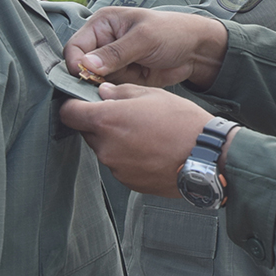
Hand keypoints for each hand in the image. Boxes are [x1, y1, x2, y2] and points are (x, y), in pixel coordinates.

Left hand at [59, 84, 213, 195]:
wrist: (205, 158)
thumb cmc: (181, 122)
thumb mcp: (152, 95)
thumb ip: (121, 92)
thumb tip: (104, 93)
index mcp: (107, 121)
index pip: (69, 114)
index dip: (74, 106)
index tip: (83, 103)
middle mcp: (105, 147)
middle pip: (87, 132)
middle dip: (100, 123)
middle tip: (126, 116)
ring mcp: (116, 168)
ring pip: (105, 149)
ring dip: (116, 141)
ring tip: (145, 134)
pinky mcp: (128, 182)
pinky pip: (119, 165)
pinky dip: (128, 157)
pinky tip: (151, 150)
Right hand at [64, 7, 228, 89]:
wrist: (196, 52)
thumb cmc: (172, 33)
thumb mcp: (144, 38)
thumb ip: (116, 52)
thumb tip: (86, 65)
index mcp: (103, 24)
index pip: (75, 46)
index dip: (76, 63)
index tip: (86, 77)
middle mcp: (102, 43)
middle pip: (80, 67)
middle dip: (89, 79)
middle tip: (105, 86)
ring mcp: (111, 62)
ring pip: (93, 82)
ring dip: (104, 88)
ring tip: (125, 84)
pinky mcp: (121, 78)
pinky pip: (108, 90)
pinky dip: (115, 93)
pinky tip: (129, 90)